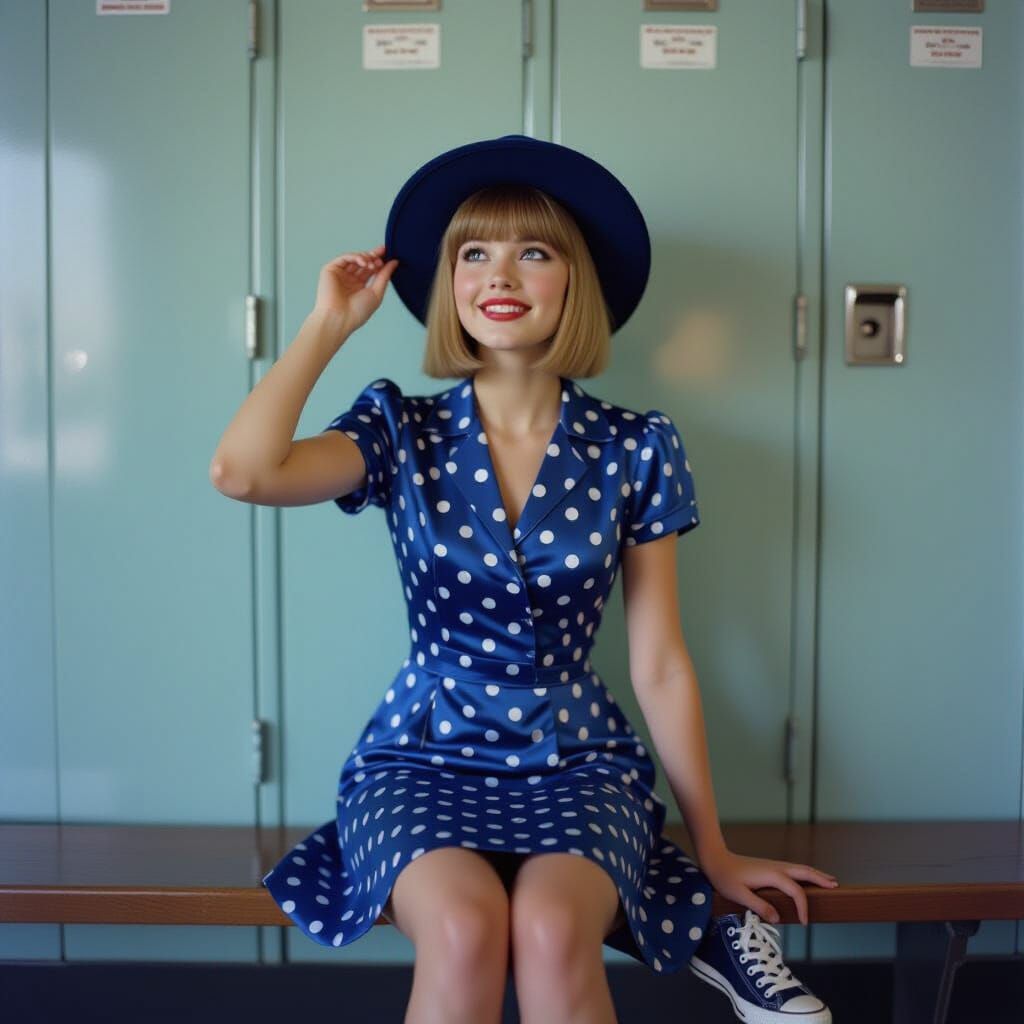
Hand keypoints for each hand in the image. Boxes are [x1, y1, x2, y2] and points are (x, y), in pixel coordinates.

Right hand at [314, 244, 398, 332]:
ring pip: (354, 258)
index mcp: (359, 286)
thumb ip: (385, 276)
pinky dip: (355, 257)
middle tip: (381, 255)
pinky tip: (364, 262)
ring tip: (372, 264)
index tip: (388, 255)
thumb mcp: (376, 293)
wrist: (339, 318)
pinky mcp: (330, 270)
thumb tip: (394, 262)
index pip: (370, 269)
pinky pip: (344, 258)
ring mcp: (340, 274)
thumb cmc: (357, 312)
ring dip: (366, 257)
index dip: (378, 261)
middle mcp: (349, 280)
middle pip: (362, 262)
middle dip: (373, 256)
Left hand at [698, 846, 838, 926]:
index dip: (802, 907)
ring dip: (815, 874)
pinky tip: (808, 879)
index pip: (795, 891)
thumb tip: (778, 919)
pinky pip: (793, 870)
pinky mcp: (770, 867)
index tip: (804, 923)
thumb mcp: (739, 895)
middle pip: (804, 872)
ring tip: (830, 881)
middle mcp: (776, 867)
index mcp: (771, 874)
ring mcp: (774, 865)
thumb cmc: (725, 878)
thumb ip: (759, 906)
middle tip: (836, 886)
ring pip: (800, 868)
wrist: (715, 859)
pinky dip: (806, 873)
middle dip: (820, 878)